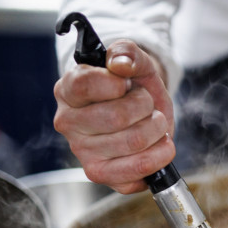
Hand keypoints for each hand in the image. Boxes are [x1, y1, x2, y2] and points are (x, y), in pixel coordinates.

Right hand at [53, 40, 174, 193]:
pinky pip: (137, 171)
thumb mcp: (134, 61)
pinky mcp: (101, 174)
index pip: (85, 84)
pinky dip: (160, 156)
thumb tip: (120, 64)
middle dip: (146, 106)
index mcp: (68, 90)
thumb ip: (127, 52)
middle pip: (117, 116)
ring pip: (134, 142)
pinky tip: (160, 146)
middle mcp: (68, 123)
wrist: (144, 113)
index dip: (117, 83)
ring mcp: (82, 152)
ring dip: (157, 130)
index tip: (127, 83)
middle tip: (147, 105)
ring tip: (154, 124)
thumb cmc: (133, 87)